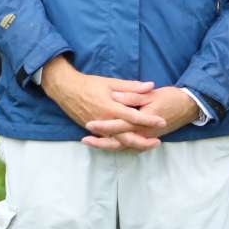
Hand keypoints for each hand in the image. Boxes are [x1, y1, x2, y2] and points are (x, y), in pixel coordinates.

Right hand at [41, 55, 164, 141]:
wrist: (66, 90)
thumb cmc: (89, 84)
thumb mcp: (111, 82)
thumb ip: (132, 87)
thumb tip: (151, 85)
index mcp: (110, 108)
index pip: (133, 117)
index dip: (148, 120)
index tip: (162, 122)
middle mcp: (104, 121)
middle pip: (125, 137)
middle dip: (142, 142)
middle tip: (158, 142)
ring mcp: (98, 129)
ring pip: (117, 142)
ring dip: (133, 145)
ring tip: (147, 145)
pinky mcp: (93, 131)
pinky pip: (108, 141)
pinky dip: (120, 144)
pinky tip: (130, 145)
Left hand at [83, 86, 201, 150]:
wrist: (189, 107)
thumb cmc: (171, 98)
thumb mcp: (152, 94)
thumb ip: (133, 95)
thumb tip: (116, 96)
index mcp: (142, 121)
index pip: (119, 125)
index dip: (103, 125)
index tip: (88, 123)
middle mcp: (143, 133)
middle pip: (118, 141)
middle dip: (100, 141)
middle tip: (84, 138)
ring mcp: (145, 138)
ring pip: (122, 146)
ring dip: (106, 145)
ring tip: (90, 142)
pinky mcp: (147, 138)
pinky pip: (130, 146)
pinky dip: (117, 146)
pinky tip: (107, 142)